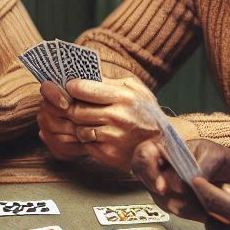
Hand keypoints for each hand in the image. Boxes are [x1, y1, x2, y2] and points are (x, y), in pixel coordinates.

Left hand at [45, 76, 160, 170]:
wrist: (163, 144)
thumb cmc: (146, 112)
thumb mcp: (135, 89)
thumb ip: (109, 82)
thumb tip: (83, 74)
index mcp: (123, 97)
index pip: (83, 89)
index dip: (71, 87)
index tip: (69, 87)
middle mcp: (117, 117)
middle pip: (76, 110)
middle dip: (68, 107)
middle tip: (67, 104)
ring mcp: (112, 137)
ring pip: (78, 129)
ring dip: (77, 125)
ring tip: (83, 120)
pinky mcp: (109, 154)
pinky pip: (85, 145)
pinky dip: (85, 139)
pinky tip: (93, 134)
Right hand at [132, 139, 229, 219]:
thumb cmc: (219, 157)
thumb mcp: (213, 156)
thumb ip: (201, 166)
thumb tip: (187, 182)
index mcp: (165, 147)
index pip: (143, 156)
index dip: (148, 171)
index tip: (162, 186)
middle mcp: (160, 166)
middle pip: (147, 181)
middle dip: (167, 194)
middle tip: (185, 199)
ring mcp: (164, 184)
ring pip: (162, 200)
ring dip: (183, 205)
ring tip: (203, 202)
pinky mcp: (173, 199)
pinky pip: (174, 209)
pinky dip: (189, 211)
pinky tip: (203, 209)